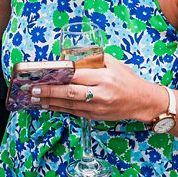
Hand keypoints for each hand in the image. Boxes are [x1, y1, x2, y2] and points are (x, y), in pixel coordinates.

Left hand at [31, 54, 155, 120]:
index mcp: (104, 78)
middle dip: (50, 91)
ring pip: (69, 105)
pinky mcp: (95, 117)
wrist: (142, 101)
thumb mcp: (113, 63)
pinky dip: (59, 108)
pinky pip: (73, 112)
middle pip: (70, 93)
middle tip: (34, 88)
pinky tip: (47, 105)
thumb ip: (92, 60)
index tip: (45, 73)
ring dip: (50, 102)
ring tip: (35, 97)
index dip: (60, 76)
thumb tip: (70, 59)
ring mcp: (97, 108)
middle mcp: (100, 95)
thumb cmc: (127, 79)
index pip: (78, 76)